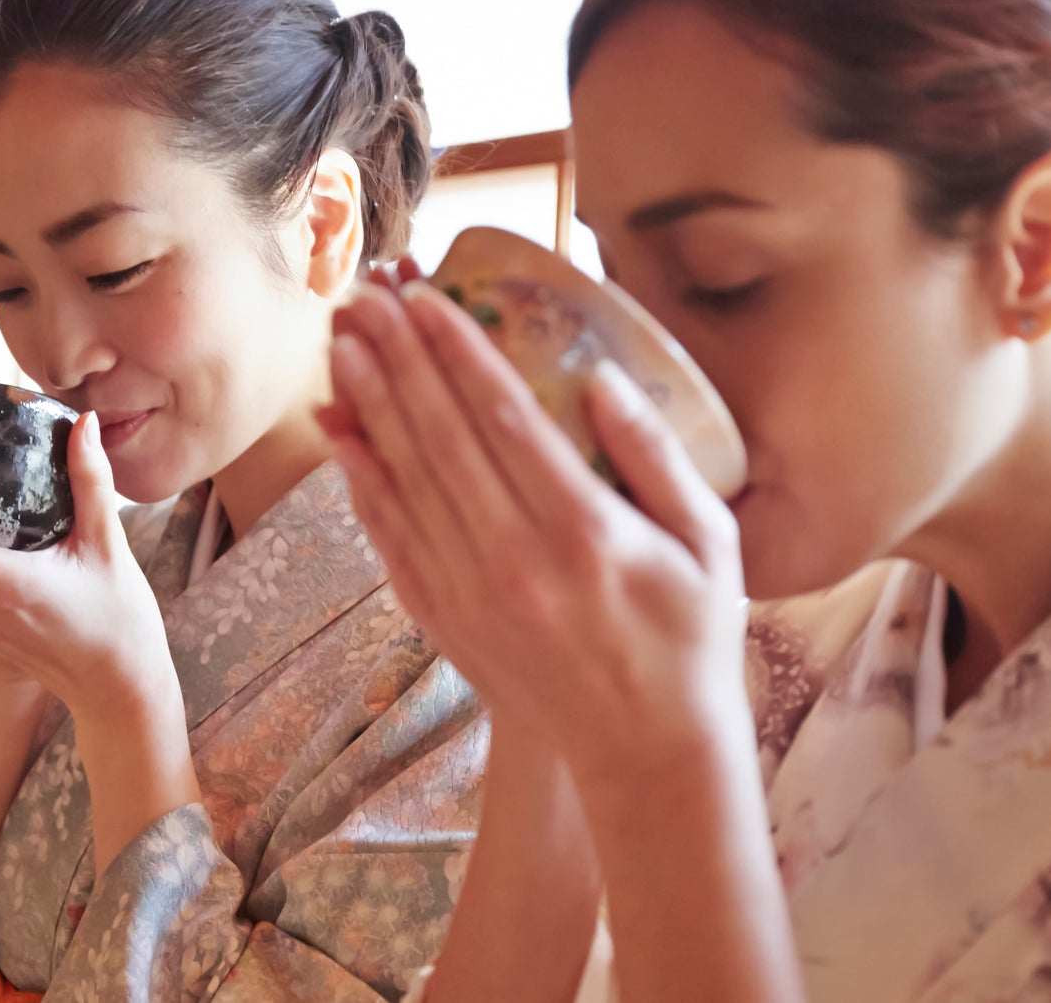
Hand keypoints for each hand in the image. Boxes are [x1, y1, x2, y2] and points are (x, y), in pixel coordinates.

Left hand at [320, 280, 750, 768]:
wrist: (645, 753)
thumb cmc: (690, 638)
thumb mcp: (709, 541)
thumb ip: (656, 456)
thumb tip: (601, 377)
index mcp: (584, 529)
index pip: (503, 417)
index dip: (458, 351)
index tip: (425, 297)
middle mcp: (515, 558)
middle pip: (440, 437)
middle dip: (399, 358)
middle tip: (365, 296)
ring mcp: (470, 592)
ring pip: (404, 480)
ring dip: (368, 406)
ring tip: (343, 342)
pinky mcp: (445, 619)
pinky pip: (391, 537)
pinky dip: (362, 482)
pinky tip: (341, 434)